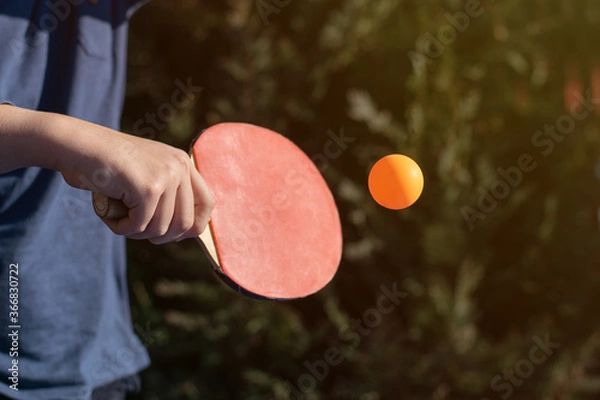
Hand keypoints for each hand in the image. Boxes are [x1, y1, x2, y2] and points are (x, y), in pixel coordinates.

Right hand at [48, 112, 214, 243]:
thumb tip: (190, 231)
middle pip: (185, 223)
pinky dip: (122, 228)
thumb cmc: (107, 165)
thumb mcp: (147, 173)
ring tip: (120, 219)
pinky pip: (139, 226)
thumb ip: (169, 194)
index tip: (172, 234)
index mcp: (183, 163)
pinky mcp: (147, 188)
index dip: (193, 227)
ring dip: (137, 232)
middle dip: (161, 236)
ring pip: (161, 229)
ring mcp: (166, 176)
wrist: (77, 145)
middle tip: (138, 230)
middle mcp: (179, 167)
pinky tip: (110, 216)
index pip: (207, 204)